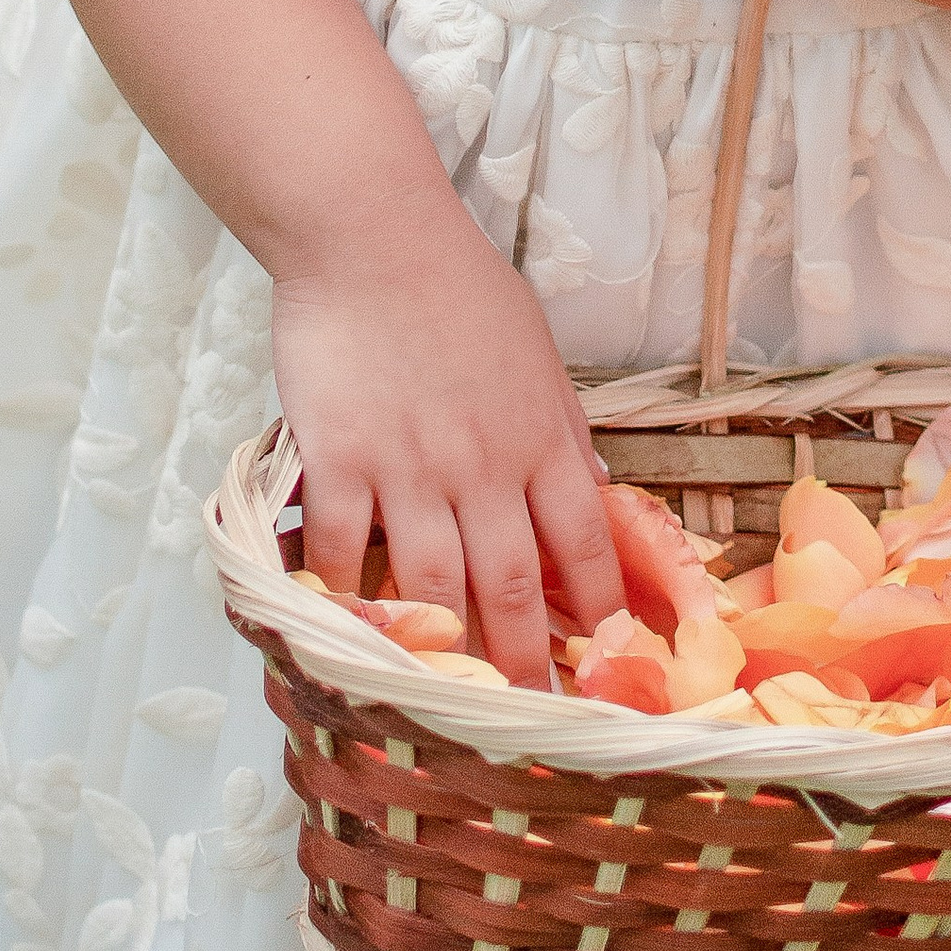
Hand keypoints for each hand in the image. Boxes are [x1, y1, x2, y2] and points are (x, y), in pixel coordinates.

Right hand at [271, 194, 622, 686]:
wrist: (371, 234)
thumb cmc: (457, 285)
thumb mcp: (534, 351)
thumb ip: (561, 428)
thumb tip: (593, 493)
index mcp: (540, 435)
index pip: (584, 543)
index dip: (600, 611)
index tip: (610, 660)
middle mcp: (482, 465)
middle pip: (511, 586)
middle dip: (526, 662)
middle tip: (533, 716)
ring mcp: (408, 469)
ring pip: (434, 588)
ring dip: (447, 653)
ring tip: (454, 703)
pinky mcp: (339, 462)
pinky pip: (341, 555)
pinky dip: (345, 603)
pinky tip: (350, 640)